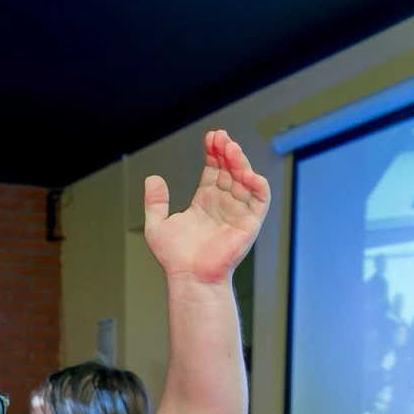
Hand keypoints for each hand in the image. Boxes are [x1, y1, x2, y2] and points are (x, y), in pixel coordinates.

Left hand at [144, 130, 270, 284]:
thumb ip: (155, 202)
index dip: (213, 153)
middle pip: (230, 171)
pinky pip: (260, 200)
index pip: (214, 171)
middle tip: (221, 137)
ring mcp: (237, 213)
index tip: (210, 137)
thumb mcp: (157, 225)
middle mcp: (223, 205)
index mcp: (205, 203)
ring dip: (240, 162)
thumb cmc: (175, 258)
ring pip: (244, 180)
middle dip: (226, 152)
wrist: (189, 276)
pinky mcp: (249, 224)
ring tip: (230, 148)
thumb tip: (152, 178)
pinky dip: (258, 185)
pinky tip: (248, 172)